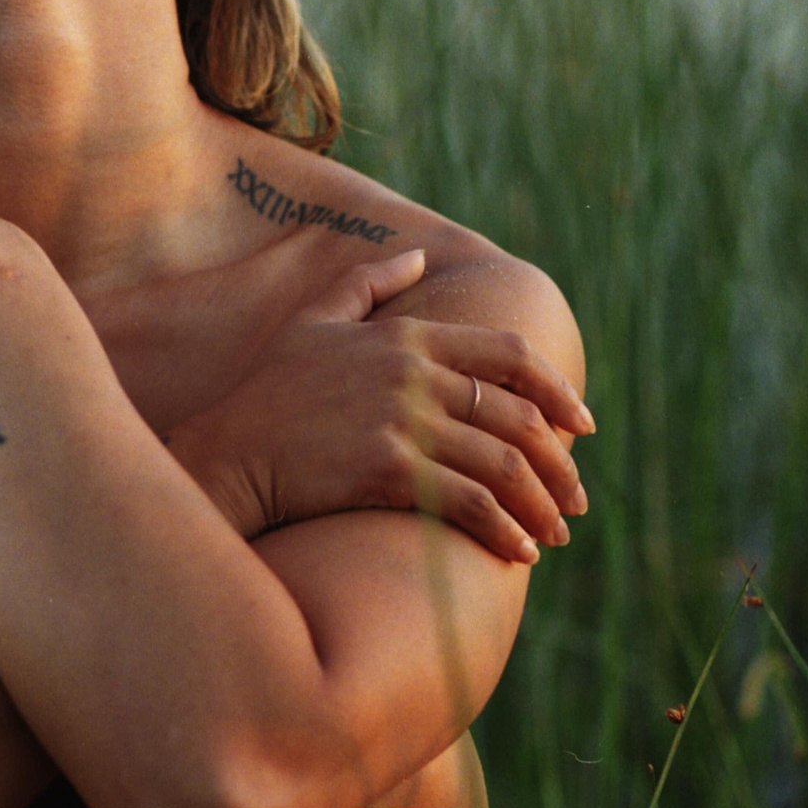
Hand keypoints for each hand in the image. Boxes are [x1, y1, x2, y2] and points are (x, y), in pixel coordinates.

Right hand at [167, 248, 594, 564]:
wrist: (225, 454)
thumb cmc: (267, 394)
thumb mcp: (315, 321)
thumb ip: (371, 283)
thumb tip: (420, 255)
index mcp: (408, 337)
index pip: (512, 355)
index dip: (559, 392)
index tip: (582, 426)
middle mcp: (414, 374)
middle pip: (519, 417)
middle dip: (559, 465)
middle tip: (574, 500)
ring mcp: (402, 421)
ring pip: (504, 464)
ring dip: (541, 505)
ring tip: (554, 535)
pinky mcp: (387, 470)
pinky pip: (470, 501)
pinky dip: (504, 528)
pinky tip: (518, 552)